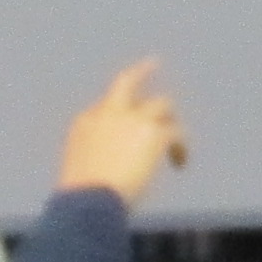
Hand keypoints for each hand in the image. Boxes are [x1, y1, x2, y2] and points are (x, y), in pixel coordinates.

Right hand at [53, 61, 187, 208]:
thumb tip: (106, 176)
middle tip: (154, 62)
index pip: (104, 107)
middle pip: (127, 82)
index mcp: (85, 123)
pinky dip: (180, 147)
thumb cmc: (83, 197)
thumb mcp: (81, 173)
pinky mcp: (155, 133)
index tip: (127, 122)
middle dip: (141, 71)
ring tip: (175, 145)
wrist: (90, 200)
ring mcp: (133, 120)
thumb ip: (95, 164)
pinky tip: (179, 163)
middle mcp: (109, 114)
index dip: (118, 114)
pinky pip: (176, 131)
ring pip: (162, 105)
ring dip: (170, 122)